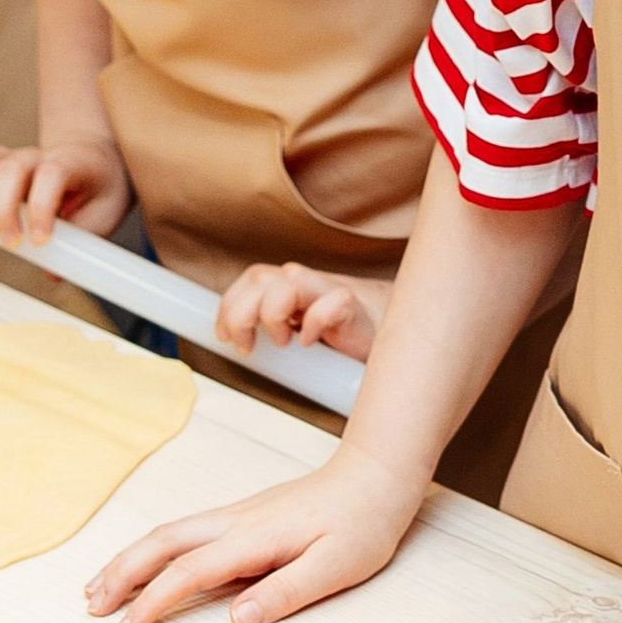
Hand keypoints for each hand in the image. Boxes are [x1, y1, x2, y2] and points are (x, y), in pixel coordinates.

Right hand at [0, 135, 130, 250]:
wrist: (96, 159)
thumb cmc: (101, 189)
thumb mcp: (105, 214)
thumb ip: (83, 241)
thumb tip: (51, 274)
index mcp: (72, 164)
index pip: (51, 174)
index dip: (41, 207)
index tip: (40, 240)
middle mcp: (40, 156)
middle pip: (11, 167)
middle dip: (3, 209)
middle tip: (11, 243)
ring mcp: (16, 155)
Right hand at [85, 447, 423, 622]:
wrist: (377, 475)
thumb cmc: (363, 524)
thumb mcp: (336, 567)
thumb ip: (286, 593)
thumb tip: (235, 620)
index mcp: (255, 538)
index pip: (189, 572)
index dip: (153, 603)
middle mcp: (237, 521)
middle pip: (163, 543)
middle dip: (121, 573)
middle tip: (91, 608)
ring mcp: (238, 514)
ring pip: (170, 532)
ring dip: (131, 558)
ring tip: (100, 588)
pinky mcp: (244, 516)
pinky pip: (185, 531)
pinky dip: (154, 549)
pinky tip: (149, 564)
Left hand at [214, 262, 389, 366]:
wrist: (398, 330)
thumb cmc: (346, 334)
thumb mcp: (300, 329)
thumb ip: (274, 328)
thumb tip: (235, 344)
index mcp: (291, 287)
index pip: (252, 279)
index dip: (229, 305)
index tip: (224, 337)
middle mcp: (308, 284)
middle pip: (260, 277)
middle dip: (240, 313)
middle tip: (247, 346)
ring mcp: (332, 291)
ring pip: (289, 280)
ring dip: (274, 313)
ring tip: (285, 342)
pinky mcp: (354, 308)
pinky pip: (332, 303)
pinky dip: (316, 322)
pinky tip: (311, 342)